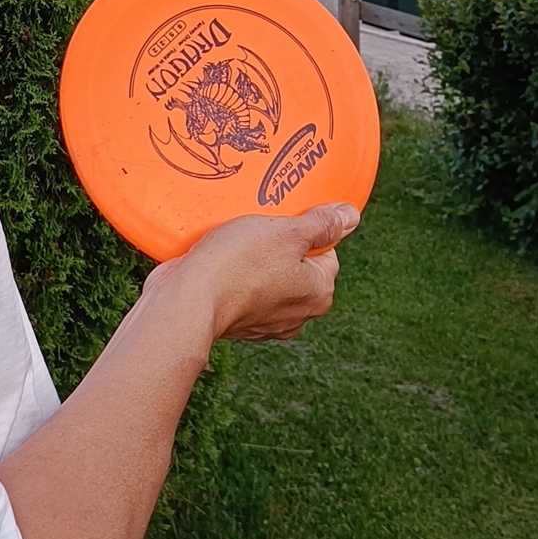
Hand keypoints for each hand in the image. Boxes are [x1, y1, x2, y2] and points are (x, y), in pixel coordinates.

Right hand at [149, 202, 359, 351]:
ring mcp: (265, 322)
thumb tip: (351, 215)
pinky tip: (218, 261)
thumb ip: (322, 223)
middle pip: (297, 265)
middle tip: (258, 227)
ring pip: (267, 277)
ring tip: (235, 241)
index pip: (327, 252)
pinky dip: (232, 275)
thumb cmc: (238, 265)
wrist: (186, 303)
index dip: (305, 230)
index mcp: (318, 293)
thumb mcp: (286, 231)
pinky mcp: (235, 322)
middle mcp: (296, 314)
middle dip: (278, 245)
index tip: (283, 221)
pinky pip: (241, 289)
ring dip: (253, 259)